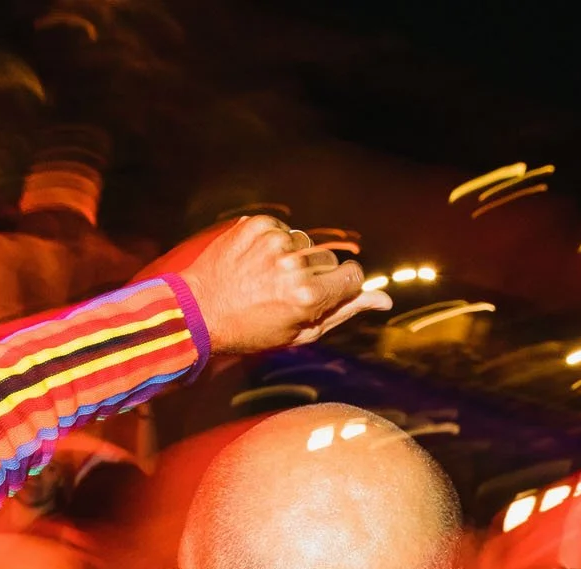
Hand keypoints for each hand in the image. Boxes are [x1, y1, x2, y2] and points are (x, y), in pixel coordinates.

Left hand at [178, 217, 390, 355]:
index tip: (326, 295)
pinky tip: (256, 262)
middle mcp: (296, 264)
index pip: (354, 276)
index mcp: (309, 295)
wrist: (196, 310)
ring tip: (268, 278)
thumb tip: (385, 300)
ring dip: (296, 258)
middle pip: (331, 260)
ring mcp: (276, 241)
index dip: (342, 288)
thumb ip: (344, 312)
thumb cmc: (250, 330)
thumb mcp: (300, 332)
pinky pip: (284, 229)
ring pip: (307, 244)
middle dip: (318, 274)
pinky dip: (275, 244)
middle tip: (287, 292)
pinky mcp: (258, 224)